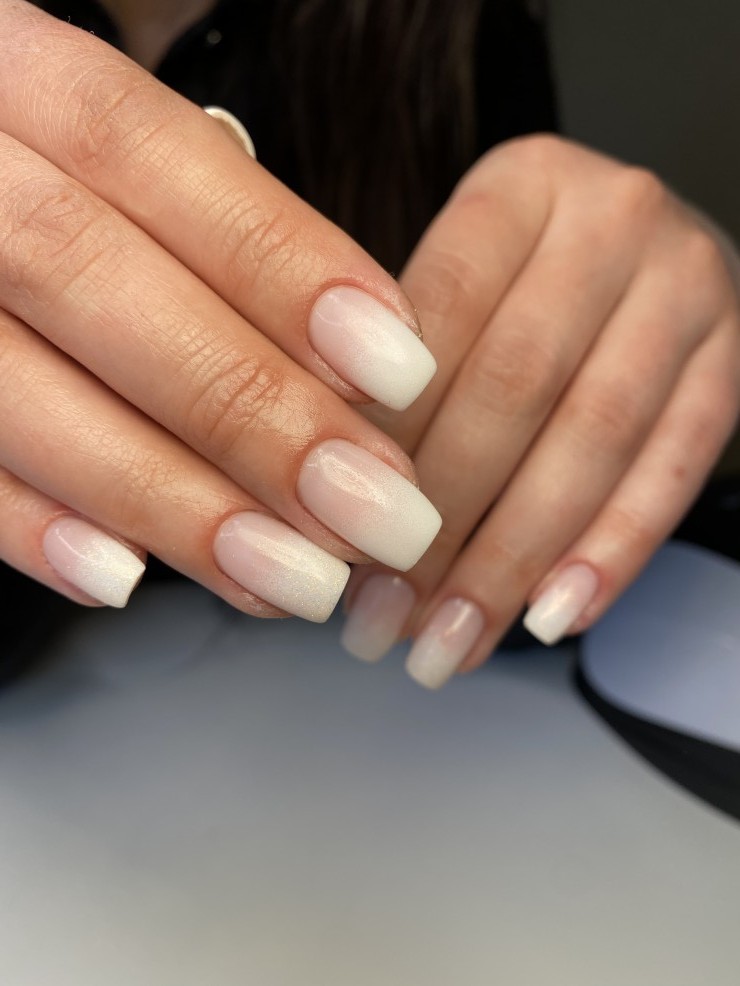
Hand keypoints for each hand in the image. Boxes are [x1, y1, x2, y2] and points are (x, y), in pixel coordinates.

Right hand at [0, 2, 440, 619]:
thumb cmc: (74, 196)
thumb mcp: (140, 177)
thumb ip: (224, 243)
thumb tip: (362, 371)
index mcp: (22, 85)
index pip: (152, 154)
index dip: (282, 267)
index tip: (398, 373)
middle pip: (86, 276)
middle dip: (249, 411)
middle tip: (373, 514)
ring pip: (15, 387)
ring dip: (169, 498)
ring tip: (292, 576)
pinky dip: (35, 528)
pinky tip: (129, 579)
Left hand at [343, 135, 739, 685]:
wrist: (644, 252)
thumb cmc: (525, 277)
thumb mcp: (459, 277)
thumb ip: (394, 364)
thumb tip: (318, 501)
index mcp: (521, 184)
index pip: (436, 316)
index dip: (381, 439)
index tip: (330, 538)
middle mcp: (614, 218)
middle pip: (515, 387)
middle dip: (438, 522)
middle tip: (379, 617)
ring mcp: (689, 286)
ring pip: (593, 439)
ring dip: (513, 559)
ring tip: (450, 641)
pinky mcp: (736, 357)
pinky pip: (675, 468)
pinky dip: (611, 552)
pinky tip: (553, 616)